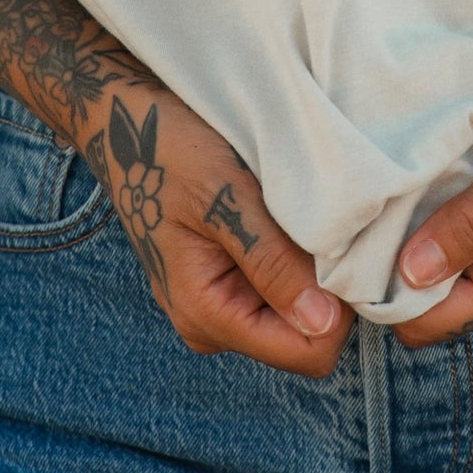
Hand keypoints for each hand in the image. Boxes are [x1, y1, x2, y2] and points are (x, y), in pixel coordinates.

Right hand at [82, 85, 349, 373]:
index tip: (348, 248)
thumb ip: (271, 261)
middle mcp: (213, 323)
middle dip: (330, 286)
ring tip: (302, 210)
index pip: (308, 352)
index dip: (341, 307)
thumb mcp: (225, 198)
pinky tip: (287, 212)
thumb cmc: (167, 151)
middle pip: (308, 333)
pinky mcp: (227, 278)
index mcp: (208, 315)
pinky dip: (298, 252)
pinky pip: (282, 283)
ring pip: (300, 306)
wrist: (124, 121)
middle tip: (328, 221)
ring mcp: (220, 302)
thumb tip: (323, 322)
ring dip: (314, 265)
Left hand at [389, 60, 472, 346]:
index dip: (384, 291)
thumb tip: (410, 274)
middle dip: (397, 268)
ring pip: (441, 283)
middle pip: (428, 308)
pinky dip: (439, 230)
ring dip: (418, 245)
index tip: (355, 241)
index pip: (427, 323)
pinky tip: (432, 191)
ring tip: (406, 192)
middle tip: (376, 208)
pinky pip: (460, 258)